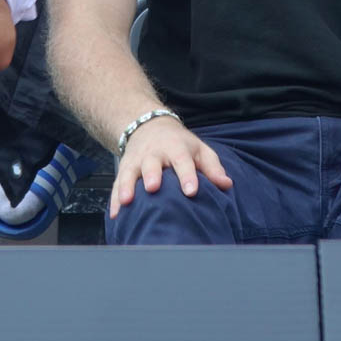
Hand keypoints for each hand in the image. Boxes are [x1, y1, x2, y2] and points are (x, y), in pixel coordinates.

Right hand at [110, 115, 232, 218]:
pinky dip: (115, 199)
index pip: (182, 161)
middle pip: (152, 164)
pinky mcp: (124, 169)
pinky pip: (117, 184)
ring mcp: (136, 161)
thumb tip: (226, 184)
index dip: (187, 175)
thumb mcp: (199, 149)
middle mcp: (154, 154)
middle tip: (153, 188)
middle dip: (152, 175)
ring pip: (130, 173)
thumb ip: (212, 167)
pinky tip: (115, 215)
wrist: (149, 125)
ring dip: (127, 186)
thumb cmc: (179, 144)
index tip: (192, 191)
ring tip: (127, 201)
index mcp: (176, 148)